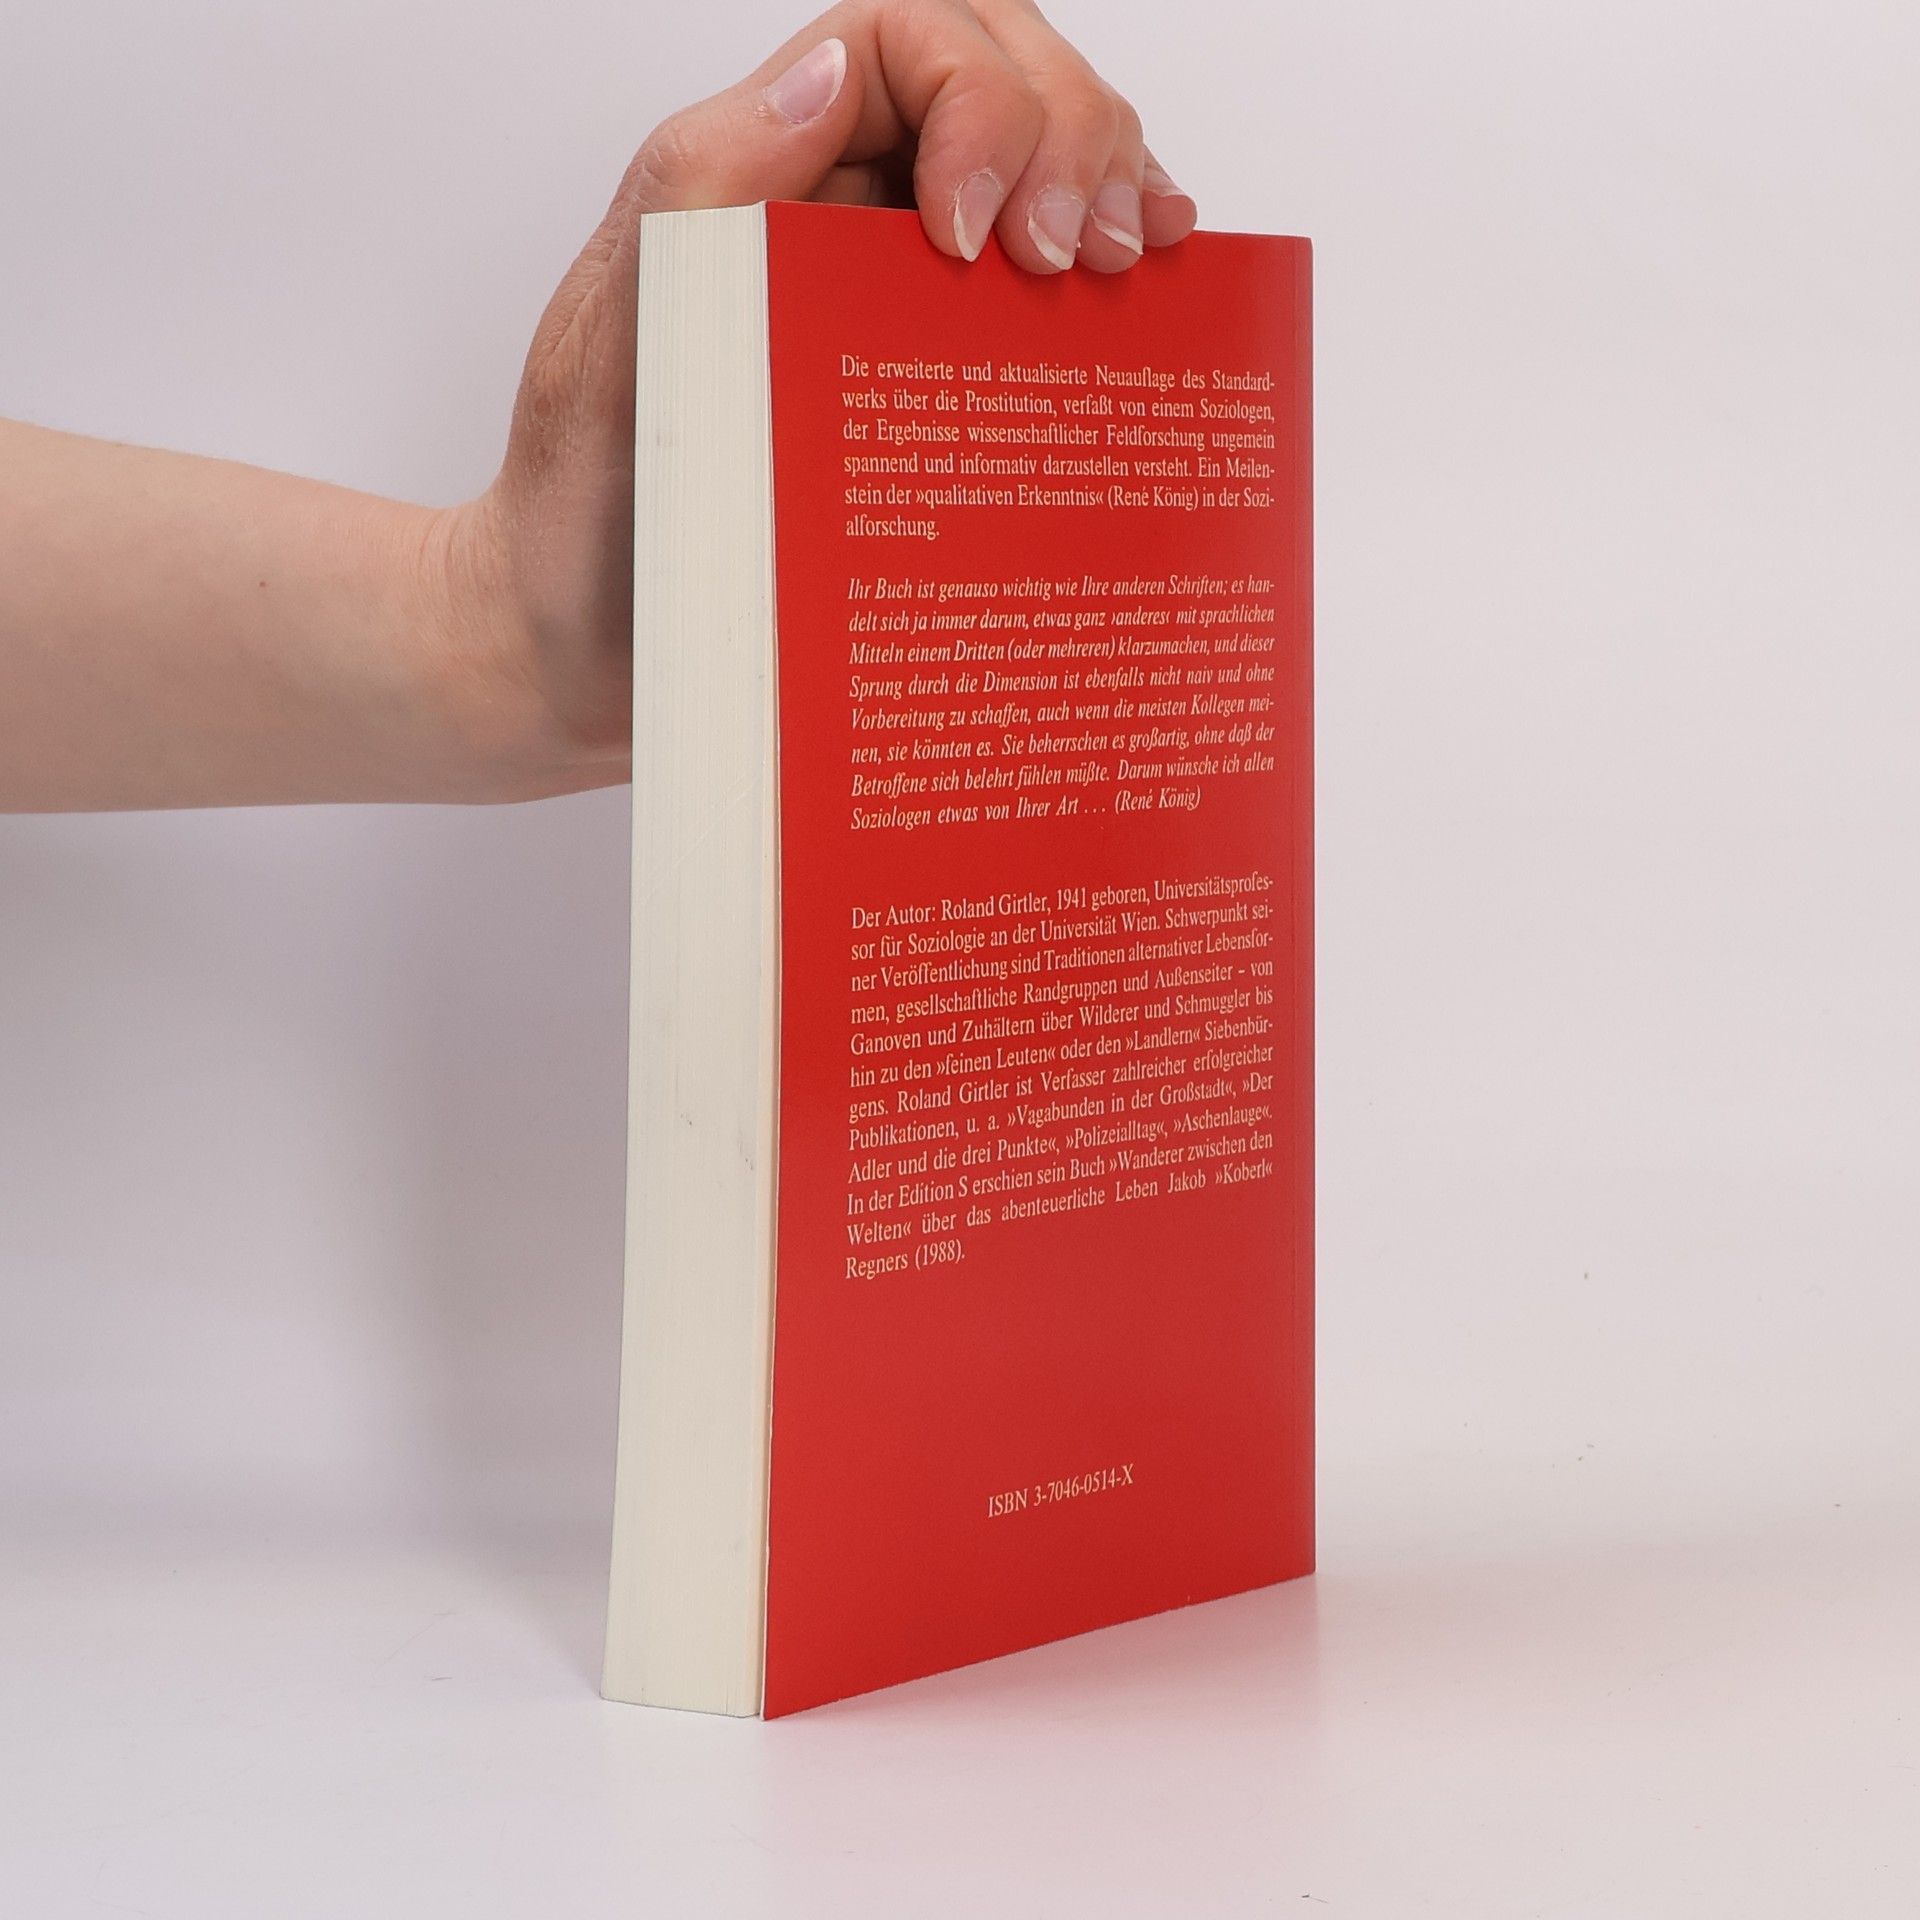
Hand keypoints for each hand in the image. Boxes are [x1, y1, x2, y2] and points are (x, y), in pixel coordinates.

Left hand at [445, 0, 1199, 798]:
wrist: (588, 661)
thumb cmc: (583, 526)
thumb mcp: (611, 358)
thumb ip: (697, 197)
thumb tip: (842, 70)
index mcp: (756, 182)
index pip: (901, 45)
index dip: (979, 102)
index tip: (976, 238)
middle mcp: (835, 218)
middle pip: (997, 78)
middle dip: (1068, 135)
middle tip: (1078, 259)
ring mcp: (896, 297)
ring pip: (1042, 166)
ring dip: (1110, 184)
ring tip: (1130, 263)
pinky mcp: (941, 385)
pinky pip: (1046, 291)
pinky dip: (1116, 270)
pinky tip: (1154, 288)